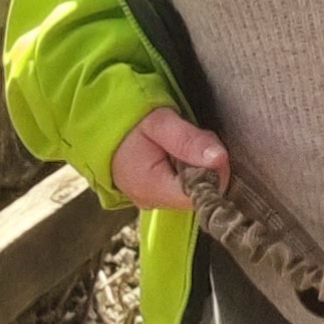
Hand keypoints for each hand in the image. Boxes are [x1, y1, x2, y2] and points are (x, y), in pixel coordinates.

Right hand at [111, 107, 227, 211]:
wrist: (103, 127)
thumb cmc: (129, 123)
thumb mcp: (159, 122)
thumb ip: (188, 140)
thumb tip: (219, 159)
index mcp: (152, 187)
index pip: (201, 194)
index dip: (214, 171)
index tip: (205, 145)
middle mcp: (154, 201)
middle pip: (202, 191)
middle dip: (207, 164)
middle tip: (191, 138)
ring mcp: (156, 201)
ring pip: (196, 189)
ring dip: (198, 165)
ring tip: (180, 145)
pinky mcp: (159, 195)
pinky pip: (186, 187)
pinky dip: (190, 169)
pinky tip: (179, 155)